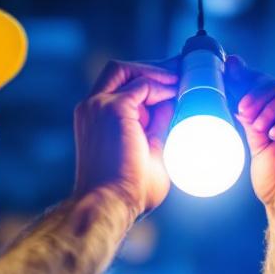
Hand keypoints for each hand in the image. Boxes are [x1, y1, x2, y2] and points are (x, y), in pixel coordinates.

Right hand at [72, 59, 177, 217]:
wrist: (111, 204)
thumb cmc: (128, 192)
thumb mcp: (148, 153)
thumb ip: (157, 129)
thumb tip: (172, 108)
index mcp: (95, 119)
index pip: (119, 87)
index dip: (147, 83)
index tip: (174, 85)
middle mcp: (91, 107)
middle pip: (118, 71)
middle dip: (151, 69)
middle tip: (182, 76)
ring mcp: (99, 105)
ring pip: (127, 70)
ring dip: (157, 72)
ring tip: (183, 80)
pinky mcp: (113, 108)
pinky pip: (141, 84)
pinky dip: (162, 83)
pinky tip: (179, 89)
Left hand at [226, 56, 274, 235]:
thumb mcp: (256, 142)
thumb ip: (250, 115)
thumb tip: (234, 81)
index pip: (273, 85)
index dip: (251, 79)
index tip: (229, 72)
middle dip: (258, 95)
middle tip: (242, 111)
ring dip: (269, 108)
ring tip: (256, 127)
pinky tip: (273, 133)